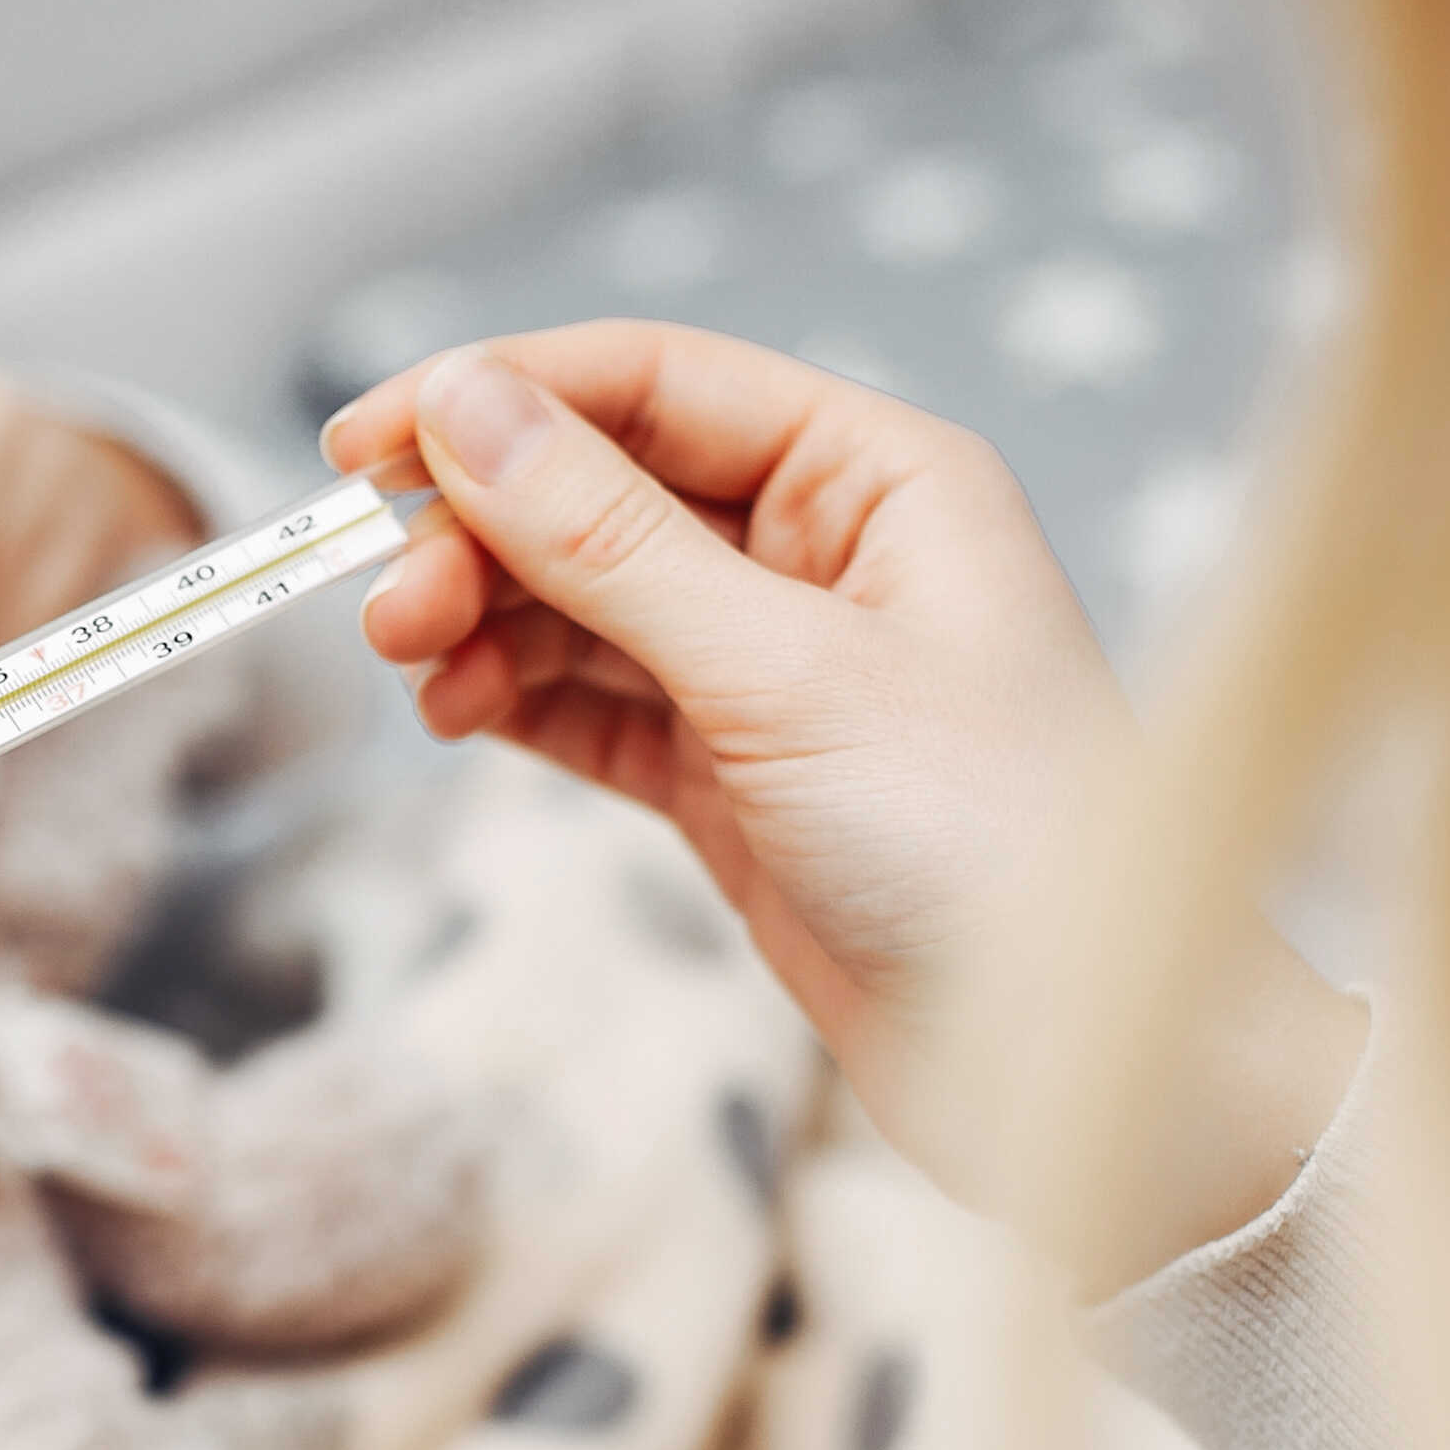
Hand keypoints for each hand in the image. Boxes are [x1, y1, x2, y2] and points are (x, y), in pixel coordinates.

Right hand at [327, 323, 1359, 1270]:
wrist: (1084, 1067)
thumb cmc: (995, 852)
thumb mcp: (786, 676)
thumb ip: (611, 541)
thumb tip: (465, 407)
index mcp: (880, 479)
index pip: (654, 382)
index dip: (500, 395)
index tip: (364, 441)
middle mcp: (827, 555)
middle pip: (601, 488)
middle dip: (480, 530)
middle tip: (385, 601)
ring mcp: (777, 671)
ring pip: (583, 601)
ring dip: (485, 619)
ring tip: (414, 669)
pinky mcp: (738, 779)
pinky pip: (593, 704)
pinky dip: (516, 699)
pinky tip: (457, 710)